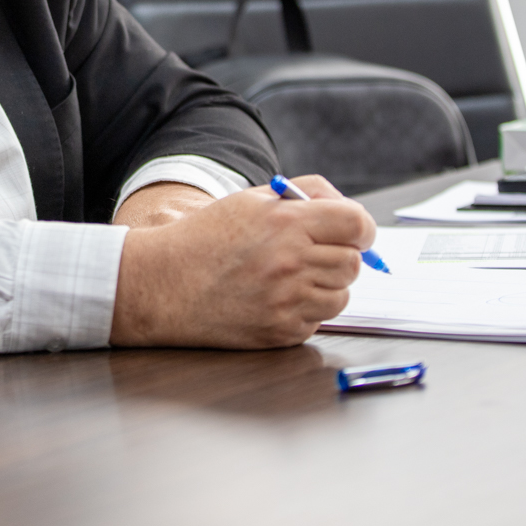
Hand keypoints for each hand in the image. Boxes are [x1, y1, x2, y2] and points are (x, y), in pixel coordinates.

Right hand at [109, 174, 375, 349]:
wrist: (165, 283)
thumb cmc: (207, 237)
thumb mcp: (252, 200)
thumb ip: (305, 194)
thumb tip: (346, 208)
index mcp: (287, 222)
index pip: (357, 224)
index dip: (360, 228)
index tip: (351, 232)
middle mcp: (291, 262)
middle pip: (353, 263)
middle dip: (340, 256)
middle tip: (313, 254)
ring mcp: (288, 301)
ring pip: (341, 295)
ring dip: (325, 286)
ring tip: (290, 277)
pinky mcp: (282, 331)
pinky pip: (317, 320)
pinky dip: (305, 310)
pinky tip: (274, 298)